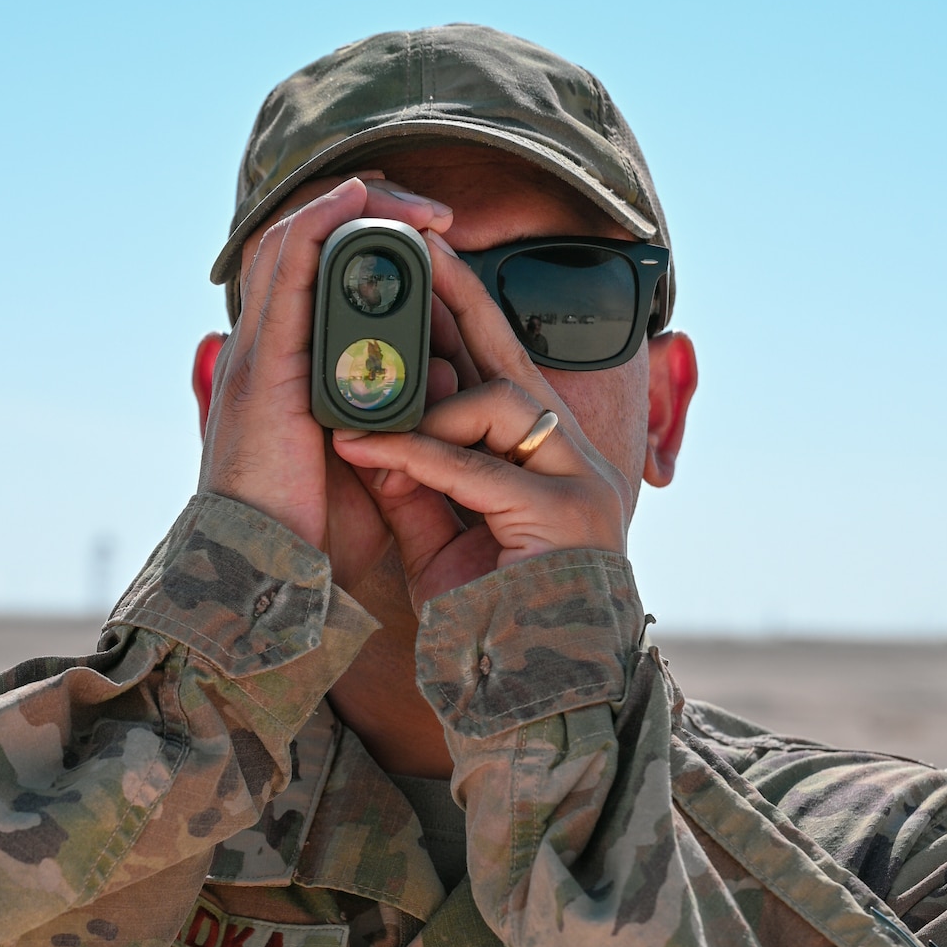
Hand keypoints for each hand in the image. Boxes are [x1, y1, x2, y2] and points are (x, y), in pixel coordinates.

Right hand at [197, 175, 455, 593]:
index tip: (435, 243)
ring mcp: (262, 351)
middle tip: (434, 216)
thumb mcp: (371, 464)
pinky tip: (360, 197)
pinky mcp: (265, 359)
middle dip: (373, 215)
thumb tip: (435, 376)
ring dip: (358, 208)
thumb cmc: (315, 535)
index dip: (371, 245)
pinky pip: (287, 264)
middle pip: (308, 245)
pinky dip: (324, 220)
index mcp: (294, 372)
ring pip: (297, 240)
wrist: (268, 575)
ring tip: (415, 207)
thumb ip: (397, 417)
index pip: (321, 279)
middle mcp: (272, 351)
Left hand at [331, 234, 631, 609]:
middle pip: (513, 357)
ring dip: (427, 410)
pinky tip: (365, 449)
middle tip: (413, 250)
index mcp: (550, 460)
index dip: (466, 313)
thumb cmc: (490, 624)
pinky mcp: (567, 515)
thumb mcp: (437, 539)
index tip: (425, 266)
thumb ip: (414, 484)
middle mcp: (575, 460)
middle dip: (461, 298)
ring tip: (369, 431)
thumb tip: (368, 432)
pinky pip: (477, 468)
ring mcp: (581, 485)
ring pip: (500, 402)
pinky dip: (415, 455)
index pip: (506, 367)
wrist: (536, 696)